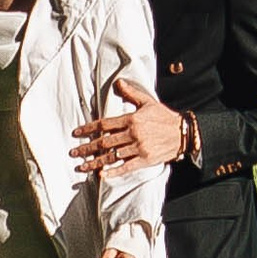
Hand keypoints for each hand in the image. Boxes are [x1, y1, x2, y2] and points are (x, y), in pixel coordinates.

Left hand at [71, 75, 188, 173]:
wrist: (183, 133)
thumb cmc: (164, 117)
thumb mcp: (148, 102)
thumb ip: (131, 93)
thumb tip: (118, 82)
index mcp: (131, 119)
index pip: (104, 124)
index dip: (89, 129)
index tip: (77, 134)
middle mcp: (133, 134)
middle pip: (105, 142)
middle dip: (87, 148)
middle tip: (74, 152)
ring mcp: (138, 148)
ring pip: (112, 156)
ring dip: (95, 162)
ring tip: (82, 166)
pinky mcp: (145, 160)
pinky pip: (126, 167)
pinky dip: (113, 172)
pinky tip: (102, 175)